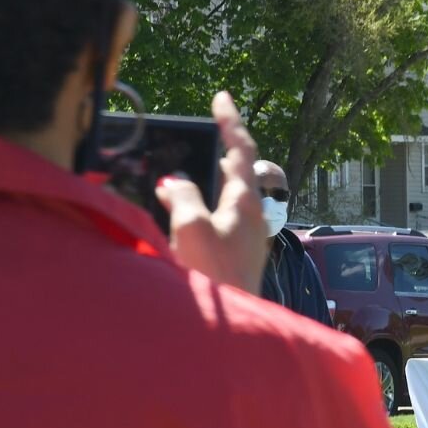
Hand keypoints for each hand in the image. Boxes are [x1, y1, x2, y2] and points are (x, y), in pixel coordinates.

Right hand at [158, 91, 266, 292]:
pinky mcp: (238, 256)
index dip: (231, 121)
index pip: (242, 150)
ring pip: (229, 197)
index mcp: (245, 202)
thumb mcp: (191, 228)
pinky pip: (222, 219)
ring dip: (211, 180)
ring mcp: (247, 238)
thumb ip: (182, 197)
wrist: (232, 331)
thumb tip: (175, 186)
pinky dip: (205, 206)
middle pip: (239, 172)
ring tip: (190, 174)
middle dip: (221, 151)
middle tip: (206, 136)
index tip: (222, 96)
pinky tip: (184, 216)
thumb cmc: (215, 278)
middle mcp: (252, 217)